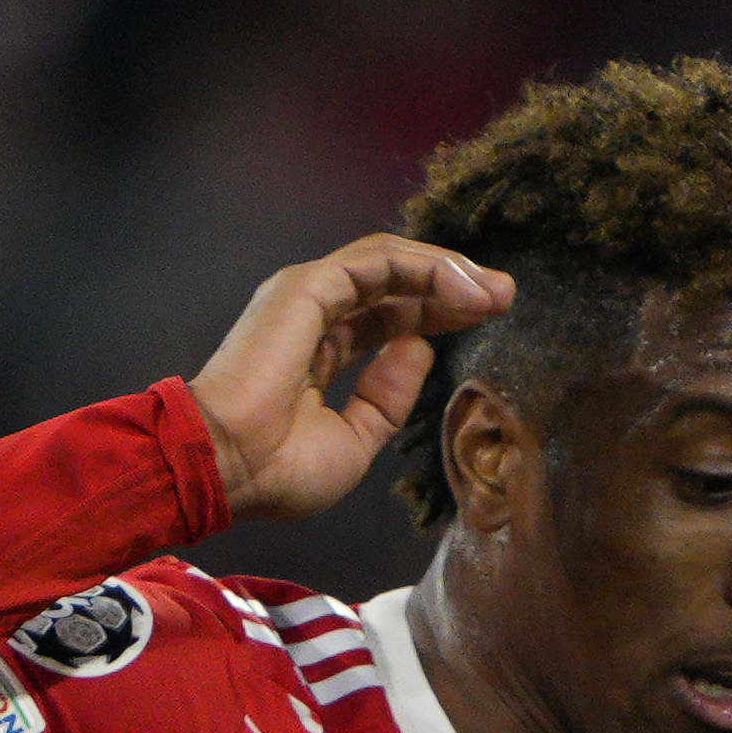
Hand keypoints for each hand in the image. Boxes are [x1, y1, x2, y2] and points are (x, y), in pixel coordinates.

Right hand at [188, 235, 512, 525]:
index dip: (435, 315)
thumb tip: (418, 350)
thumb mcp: (353, 441)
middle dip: (452, 286)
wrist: (227, 468)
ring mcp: (307, 295)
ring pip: (389, 263)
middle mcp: (312, 316)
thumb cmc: (276, 471)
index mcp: (316, 352)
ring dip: (446, 271)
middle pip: (394, 285)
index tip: (485, 320)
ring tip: (493, 290)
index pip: (386, 319)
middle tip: (504, 294)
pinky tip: (461, 286)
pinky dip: (423, 267)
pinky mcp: (307, 285)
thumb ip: (386, 398)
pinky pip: (377, 260)